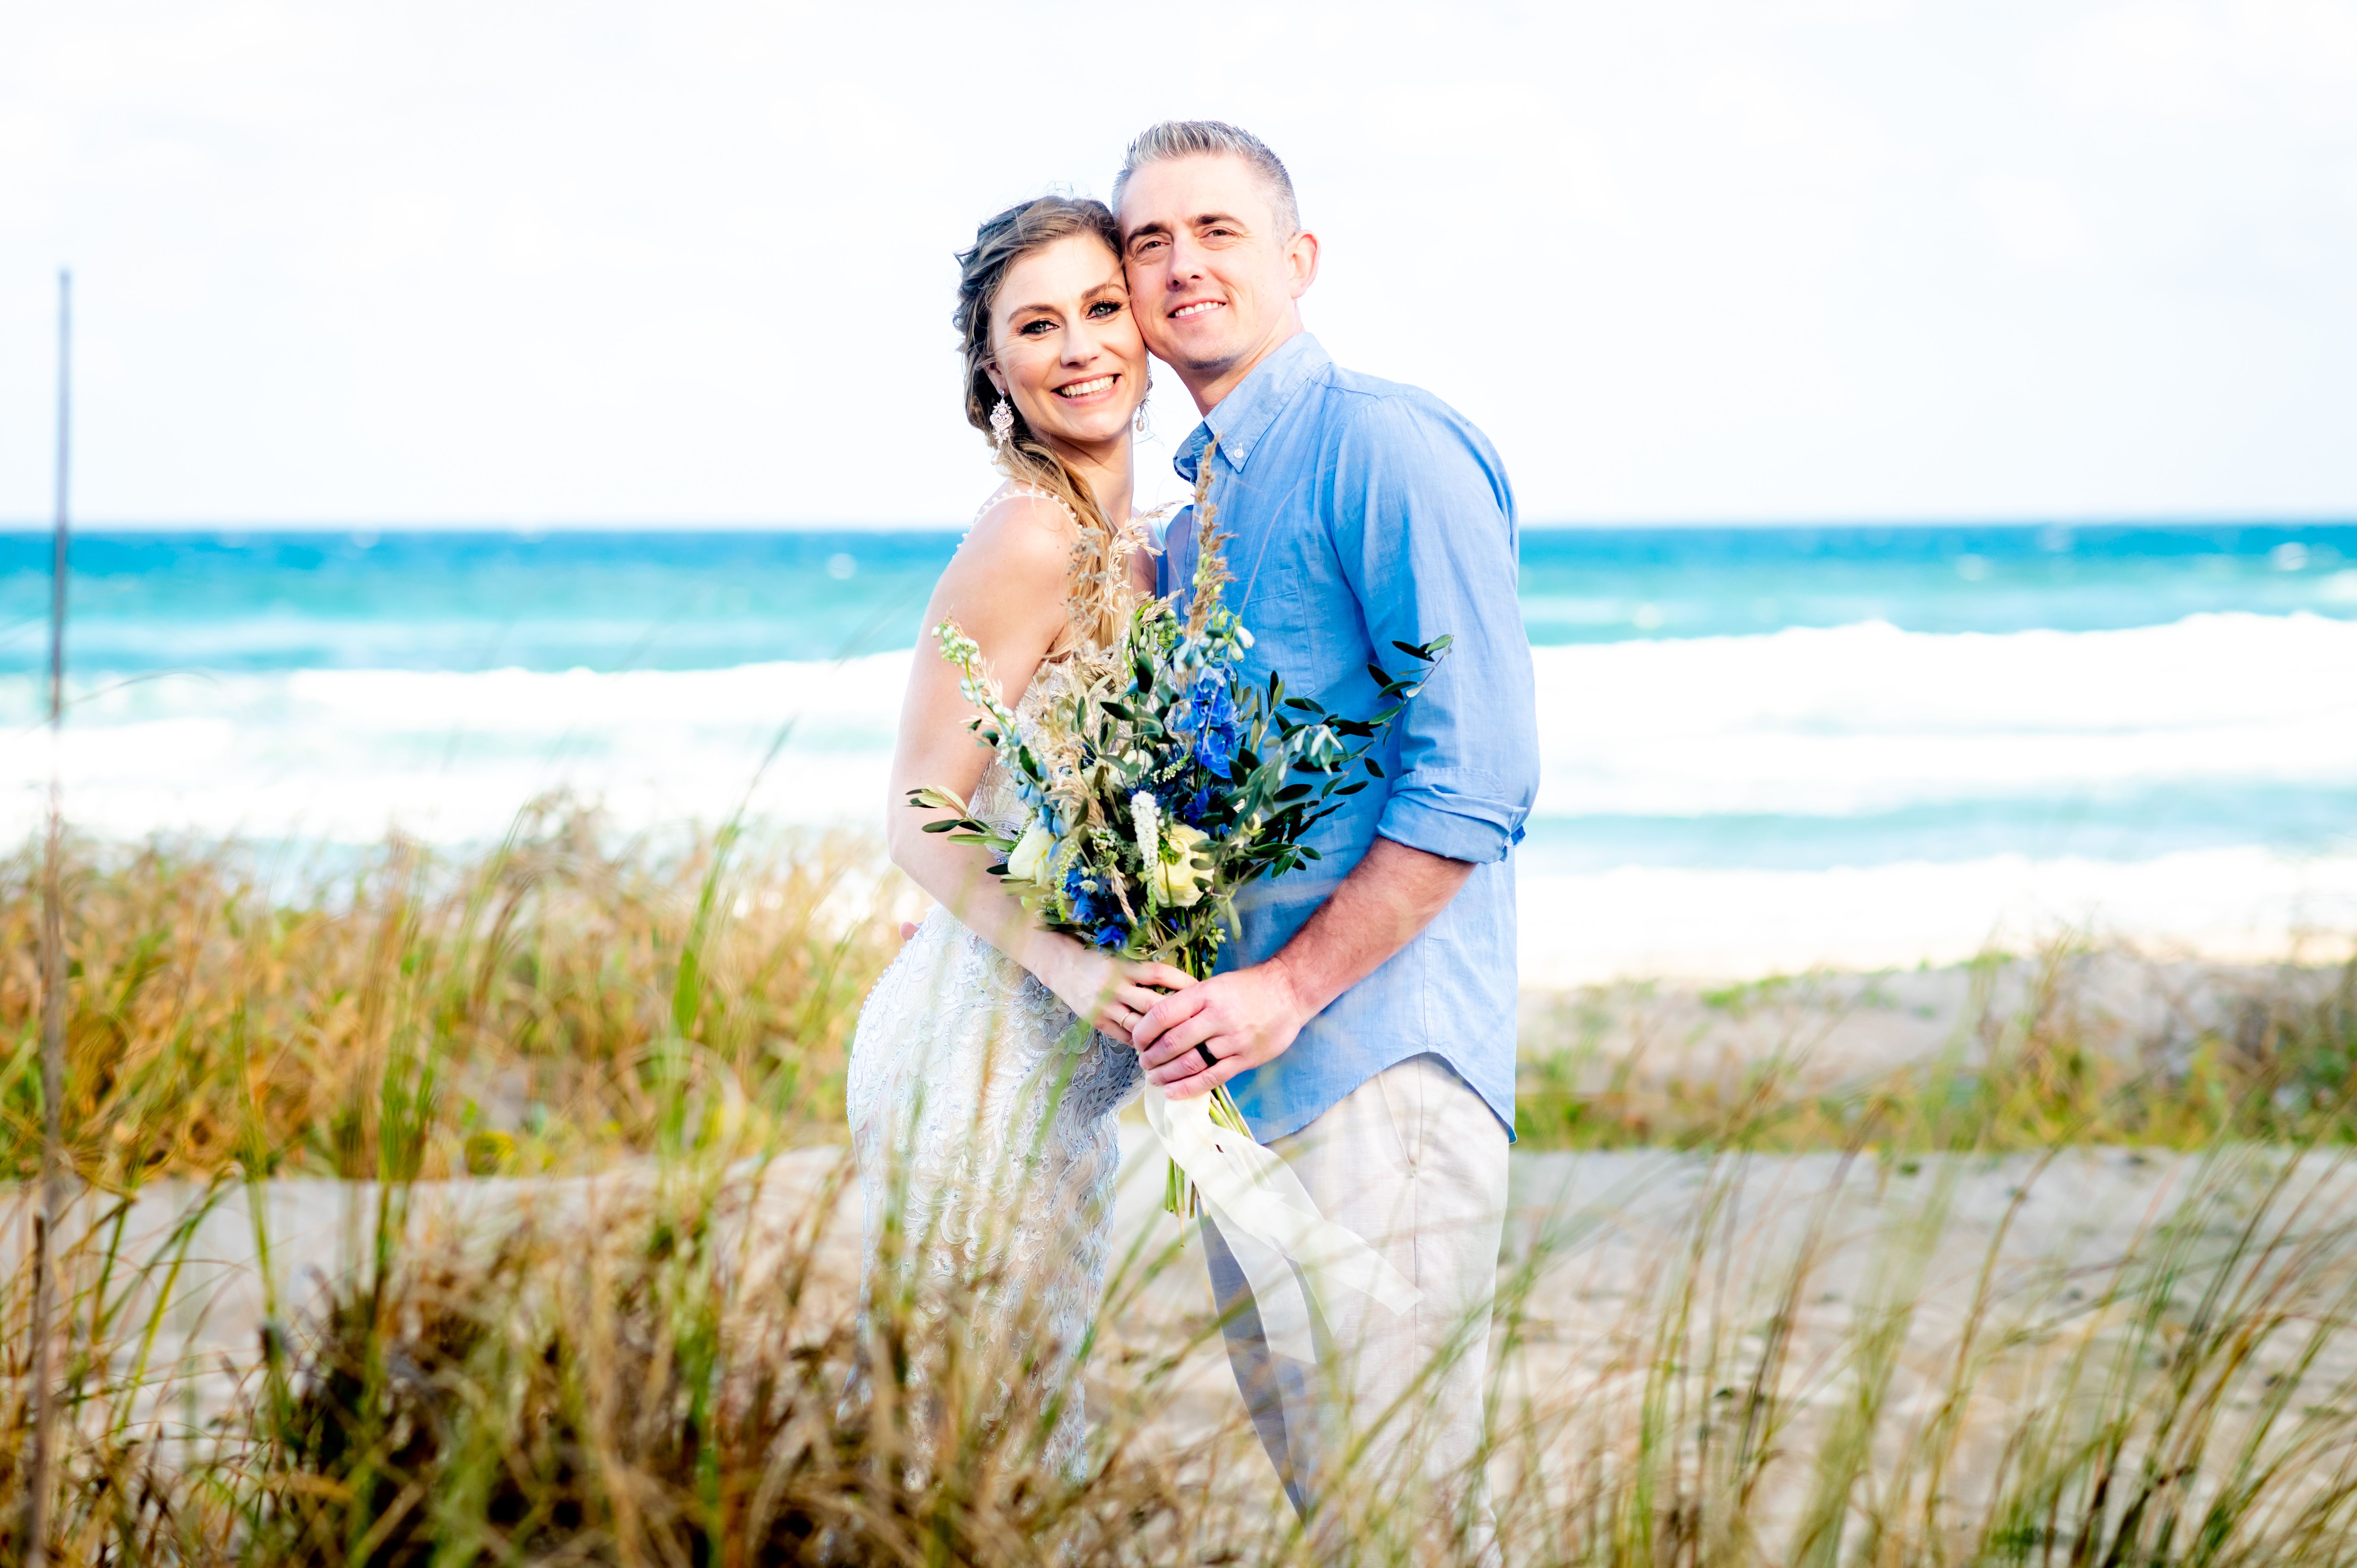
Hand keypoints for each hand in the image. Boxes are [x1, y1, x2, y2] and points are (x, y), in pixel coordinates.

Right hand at [1026, 934, 1193, 1045]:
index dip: (1182, 981)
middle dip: (1176, 1015)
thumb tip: (1180, 988)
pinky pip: (1125, 1036)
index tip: (1202, 988)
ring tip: (1181, 1040)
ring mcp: (1105, 1007)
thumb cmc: (1098, 960)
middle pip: (1153, 1005)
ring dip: (1160, 1034)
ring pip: (1140, 1026)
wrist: (1061, 966)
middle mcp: (1115, 987)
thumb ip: (1145, 973)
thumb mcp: (1121, 960)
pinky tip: (1157, 1045)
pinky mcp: (1097, 1021)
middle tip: (1198, 1020)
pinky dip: (1142, 1041)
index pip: (1160, 974)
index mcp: (1125, 967)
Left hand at [1131, 961, 1312, 1098]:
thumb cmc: (1248, 987)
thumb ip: (1189, 1002)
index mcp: (1205, 994)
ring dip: (1166, 1075)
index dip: (1144, 1031)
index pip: (1163, 1014)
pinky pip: (1212, 1077)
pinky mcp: (1246, 1058)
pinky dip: (1189, 1087)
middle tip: (1143, 1062)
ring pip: (1190, 1063)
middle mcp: (1217, 1016)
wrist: (1290, 991)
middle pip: (1173, 1042)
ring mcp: (1233, 1039)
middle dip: (1151, 1057)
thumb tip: (1156, 1021)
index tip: (1136, 1040)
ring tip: (1154, 1079)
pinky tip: (1173, 1091)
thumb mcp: (1215, 984)